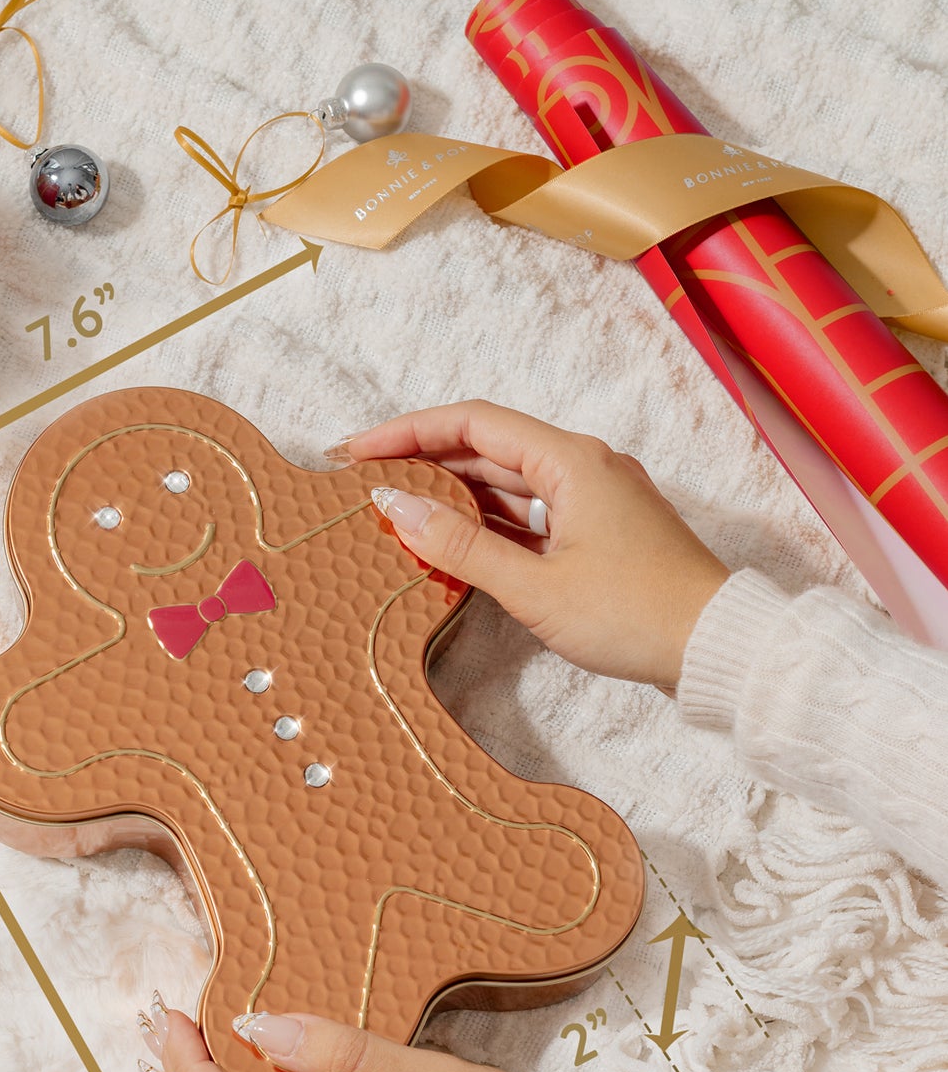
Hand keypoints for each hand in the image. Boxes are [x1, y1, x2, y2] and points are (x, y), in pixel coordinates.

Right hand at [339, 400, 727, 689]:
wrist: (714, 649)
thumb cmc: (634, 615)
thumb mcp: (533, 586)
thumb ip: (459, 546)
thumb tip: (394, 507)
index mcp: (572, 461)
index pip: (472, 423)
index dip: (407, 431)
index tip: (357, 450)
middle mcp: (584, 467)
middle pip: (487, 447)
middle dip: (422, 459)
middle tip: (365, 478)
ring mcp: (594, 499)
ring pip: (508, 481)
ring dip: (453, 492)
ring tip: (398, 509)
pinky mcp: (599, 531)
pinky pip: (530, 512)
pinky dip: (487, 522)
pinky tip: (452, 540)